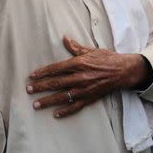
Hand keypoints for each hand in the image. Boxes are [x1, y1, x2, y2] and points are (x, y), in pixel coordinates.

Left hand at [27, 36, 147, 117]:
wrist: (123, 71)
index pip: (56, 68)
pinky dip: (65, 111)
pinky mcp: (90, 98)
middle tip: (29, 90)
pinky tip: (56, 114)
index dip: (43, 72)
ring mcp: (84, 89)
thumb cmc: (107, 58)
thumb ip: (75, 47)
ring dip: (48, 100)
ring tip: (36, 104)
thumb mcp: (91, 50)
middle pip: (56, 83)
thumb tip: (64, 38)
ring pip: (63, 96)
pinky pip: (76, 106)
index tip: (32, 76)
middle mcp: (80, 77)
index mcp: (79, 63)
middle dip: (41, 86)